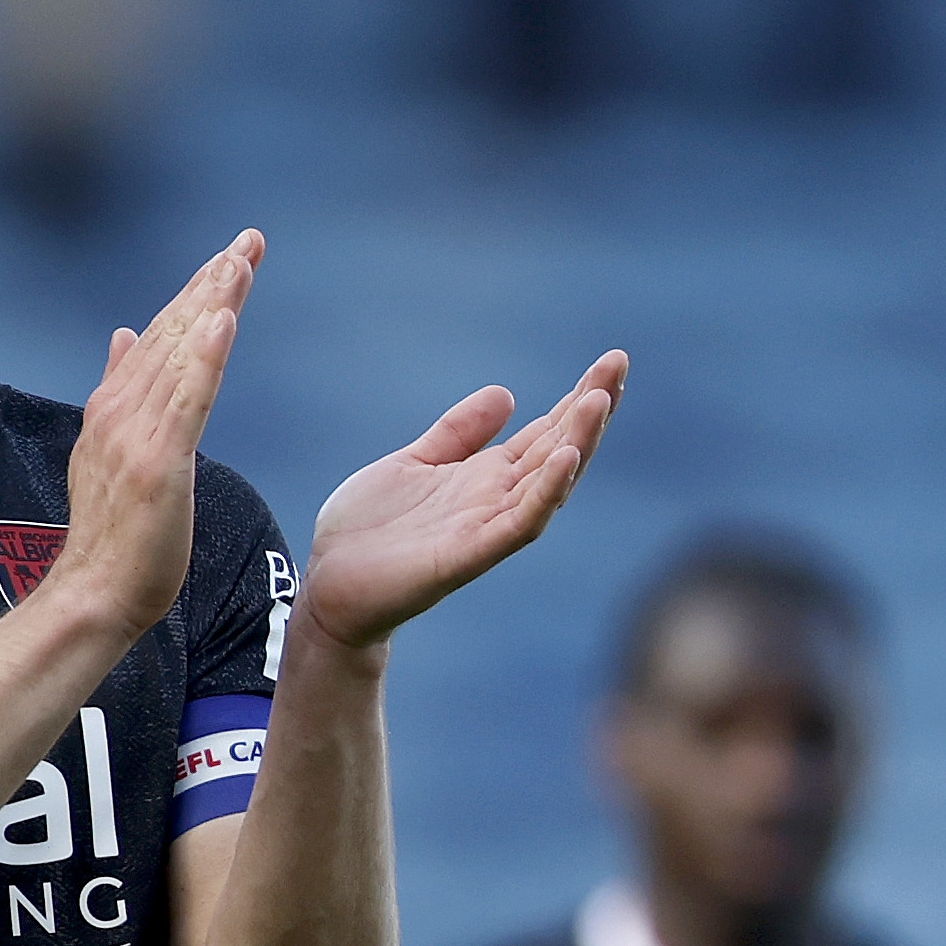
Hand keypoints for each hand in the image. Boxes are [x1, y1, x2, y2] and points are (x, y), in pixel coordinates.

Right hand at [50, 232, 261, 637]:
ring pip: (182, 355)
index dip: (196, 292)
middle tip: (248, 239)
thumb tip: (123, 334)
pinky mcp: (160, 463)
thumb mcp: (112, 450)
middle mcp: (123, 410)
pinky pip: (187, 400)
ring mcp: (138, 434)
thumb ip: (119, 390)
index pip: (161, 335)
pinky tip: (225, 320)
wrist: (94, 593)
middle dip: (212, 282)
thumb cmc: (113, 534)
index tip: (229, 255)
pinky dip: (206, 356)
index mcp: (116, 407)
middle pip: (173, 332)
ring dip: (212, 302)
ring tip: (239, 260)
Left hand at [296, 348, 626, 652]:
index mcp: (485, 477)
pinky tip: (565, 458)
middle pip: (558, 449)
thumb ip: (458, 434)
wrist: (328, 584)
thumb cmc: (367, 530)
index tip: (612, 361)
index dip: (578, 398)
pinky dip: (545, 492)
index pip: (546, 433)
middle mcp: (496, 501)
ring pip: (547, 483)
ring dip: (577, 441)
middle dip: (591, 409)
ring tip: (600, 399)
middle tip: (618, 363)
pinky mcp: (466, 555)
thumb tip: (506, 394)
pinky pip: (518, 524)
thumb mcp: (414, 463)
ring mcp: (486, 528)